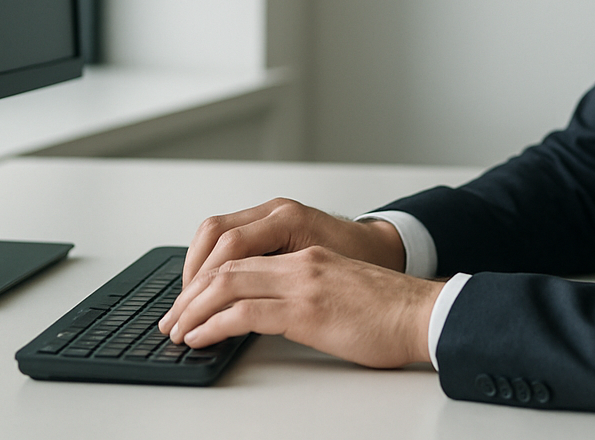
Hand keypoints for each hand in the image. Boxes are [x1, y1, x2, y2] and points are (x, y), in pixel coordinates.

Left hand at [162, 245, 443, 367]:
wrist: (423, 315)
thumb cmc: (389, 313)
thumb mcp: (339, 293)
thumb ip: (305, 294)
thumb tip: (270, 317)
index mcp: (306, 256)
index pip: (240, 257)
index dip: (205, 279)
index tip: (188, 303)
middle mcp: (300, 261)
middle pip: (225, 266)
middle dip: (189, 294)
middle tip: (171, 320)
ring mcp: (302, 283)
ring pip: (227, 285)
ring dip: (193, 310)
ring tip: (178, 331)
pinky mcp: (307, 310)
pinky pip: (244, 313)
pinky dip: (213, 325)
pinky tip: (200, 338)